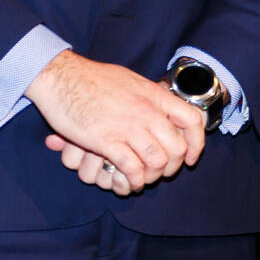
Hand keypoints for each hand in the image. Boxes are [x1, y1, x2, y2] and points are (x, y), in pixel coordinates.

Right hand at [27, 49, 206, 196]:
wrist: (61, 77)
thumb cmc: (91, 78)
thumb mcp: (131, 80)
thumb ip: (148, 96)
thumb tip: (160, 105)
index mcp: (154, 95)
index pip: (191, 120)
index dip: (197, 142)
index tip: (191, 156)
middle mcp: (147, 111)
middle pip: (177, 147)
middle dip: (173, 166)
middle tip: (162, 172)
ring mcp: (128, 126)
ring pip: (157, 161)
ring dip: (152, 176)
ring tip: (143, 179)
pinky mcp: (107, 140)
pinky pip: (131, 168)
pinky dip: (133, 180)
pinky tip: (128, 182)